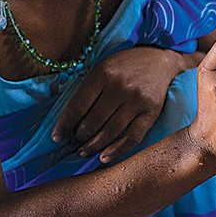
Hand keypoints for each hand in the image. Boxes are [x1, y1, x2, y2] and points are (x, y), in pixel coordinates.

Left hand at [52, 45, 203, 162]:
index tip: (57, 137)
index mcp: (102, 73)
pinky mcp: (151, 111)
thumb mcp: (102, 67)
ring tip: (84, 151)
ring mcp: (136, 100)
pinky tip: (104, 157)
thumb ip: (87, 89)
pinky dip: (117, 150)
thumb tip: (69, 120)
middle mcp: (119, 87)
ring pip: (110, 131)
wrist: (159, 59)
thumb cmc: (125, 66)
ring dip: (93, 146)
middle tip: (74, 143)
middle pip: (93, 121)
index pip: (78, 106)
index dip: (64, 125)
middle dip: (79, 137)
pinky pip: (132, 137)